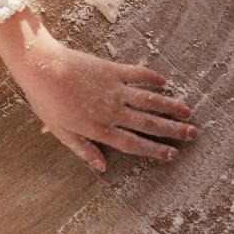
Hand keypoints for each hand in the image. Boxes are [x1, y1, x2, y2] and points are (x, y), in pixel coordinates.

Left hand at [0, 8, 197, 172]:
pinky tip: (165, 81)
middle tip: (193, 134)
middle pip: (149, 124)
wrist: (41, 66)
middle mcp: (113, 111)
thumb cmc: (45, 100)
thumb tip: (101, 167)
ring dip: (170, 106)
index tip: (172, 153)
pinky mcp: (112, 70)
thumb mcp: (59, 130)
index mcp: (100, 129)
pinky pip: (137, 74)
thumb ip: (83, 148)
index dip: (155, 150)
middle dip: (173, 130)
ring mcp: (115, 90)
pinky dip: (152, 77)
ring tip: (188, 112)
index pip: (134, 144)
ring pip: (150, 100)